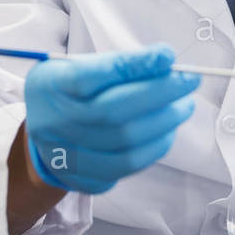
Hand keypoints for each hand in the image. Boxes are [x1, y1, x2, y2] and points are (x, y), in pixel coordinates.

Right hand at [24, 44, 199, 193]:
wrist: (44, 132)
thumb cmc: (70, 91)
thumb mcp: (79, 66)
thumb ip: (116, 64)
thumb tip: (164, 62)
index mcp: (49, 87)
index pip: (89, 76)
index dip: (131, 66)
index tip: (167, 55)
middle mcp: (53, 124)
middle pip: (112, 112)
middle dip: (159, 93)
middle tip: (189, 81)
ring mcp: (67, 156)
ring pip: (125, 145)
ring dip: (165, 123)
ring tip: (184, 105)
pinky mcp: (85, 179)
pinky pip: (128, 167)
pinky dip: (155, 146)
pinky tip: (167, 130)